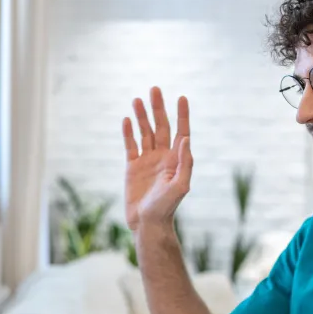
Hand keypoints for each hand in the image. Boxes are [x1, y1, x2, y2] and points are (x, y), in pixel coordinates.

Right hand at [122, 87, 192, 230]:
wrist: (148, 224)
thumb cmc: (167, 208)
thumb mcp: (180, 186)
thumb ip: (185, 163)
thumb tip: (186, 139)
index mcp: (176, 159)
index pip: (181, 131)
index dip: (182, 115)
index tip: (182, 98)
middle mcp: (163, 157)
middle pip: (161, 127)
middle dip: (158, 108)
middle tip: (155, 89)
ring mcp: (147, 161)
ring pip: (145, 133)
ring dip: (141, 116)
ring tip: (137, 100)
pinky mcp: (133, 168)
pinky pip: (130, 146)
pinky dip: (128, 133)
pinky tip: (126, 120)